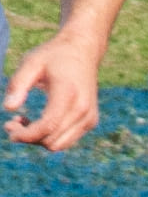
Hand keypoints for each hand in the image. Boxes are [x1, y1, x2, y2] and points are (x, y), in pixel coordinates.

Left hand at [5, 34, 103, 150]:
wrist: (83, 51)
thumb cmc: (53, 55)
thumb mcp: (31, 62)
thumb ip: (18, 84)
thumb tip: (8, 107)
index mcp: (68, 94)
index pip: (48, 126)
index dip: (27, 134)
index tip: (8, 128)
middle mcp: (82, 111)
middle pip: (52, 140)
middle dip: (29, 138)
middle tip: (10, 124)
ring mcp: (88, 119)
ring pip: (60, 144)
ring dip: (38, 140)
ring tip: (23, 123)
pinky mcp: (90, 122)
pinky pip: (67, 140)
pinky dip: (50, 137)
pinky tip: (38, 123)